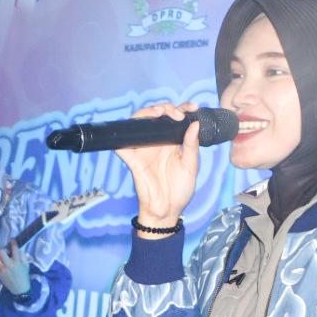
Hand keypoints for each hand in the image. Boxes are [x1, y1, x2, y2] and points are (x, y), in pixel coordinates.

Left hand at [0, 241, 31, 296]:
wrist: (19, 289)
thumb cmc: (24, 276)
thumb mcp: (26, 265)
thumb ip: (23, 256)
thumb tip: (18, 249)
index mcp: (17, 262)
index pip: (14, 249)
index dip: (13, 243)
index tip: (12, 240)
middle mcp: (9, 265)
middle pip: (1, 252)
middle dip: (3, 250)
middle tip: (5, 251)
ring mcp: (2, 269)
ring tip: (3, 258)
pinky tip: (3, 265)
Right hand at [112, 101, 201, 231]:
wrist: (166, 209)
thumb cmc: (180, 190)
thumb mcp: (191, 167)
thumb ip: (192, 146)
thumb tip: (195, 124)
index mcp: (173, 142)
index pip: (175, 119)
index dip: (182, 109)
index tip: (192, 108)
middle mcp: (157, 141)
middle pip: (156, 116)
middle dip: (166, 107)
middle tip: (177, 114)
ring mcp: (143, 148)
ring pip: (139, 122)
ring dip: (147, 112)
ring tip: (160, 113)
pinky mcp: (131, 157)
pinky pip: (122, 142)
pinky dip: (125, 131)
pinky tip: (138, 124)